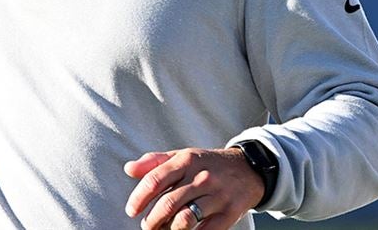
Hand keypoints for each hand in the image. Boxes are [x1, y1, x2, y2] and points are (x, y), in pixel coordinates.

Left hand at [124, 147, 264, 229]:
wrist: (248, 168)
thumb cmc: (207, 164)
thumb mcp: (182, 156)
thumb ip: (154, 162)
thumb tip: (128, 169)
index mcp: (186, 161)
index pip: (155, 180)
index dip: (139, 198)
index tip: (131, 210)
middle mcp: (202, 177)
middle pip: (169, 203)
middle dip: (152, 219)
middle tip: (147, 225)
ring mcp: (217, 196)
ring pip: (186, 219)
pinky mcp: (230, 212)